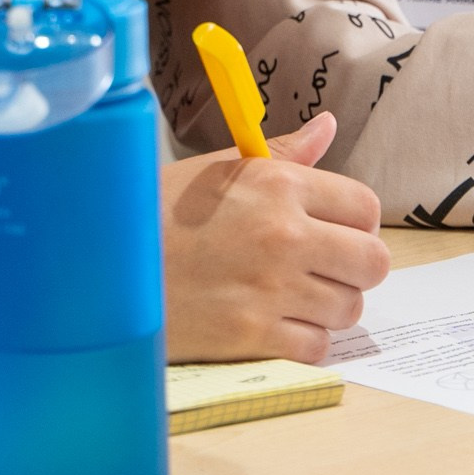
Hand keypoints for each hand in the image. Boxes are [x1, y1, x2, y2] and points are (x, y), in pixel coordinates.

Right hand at [160, 113, 389, 364]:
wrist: (102, 265)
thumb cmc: (157, 212)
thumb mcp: (218, 170)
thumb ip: (283, 154)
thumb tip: (327, 127)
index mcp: (279, 185)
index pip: (364, 207)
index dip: (358, 224)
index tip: (340, 233)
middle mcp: (284, 235)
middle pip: (372, 262)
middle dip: (357, 268)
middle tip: (328, 270)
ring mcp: (270, 289)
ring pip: (348, 308)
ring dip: (329, 307)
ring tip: (295, 298)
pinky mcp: (252, 336)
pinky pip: (316, 347)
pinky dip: (303, 342)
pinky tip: (275, 325)